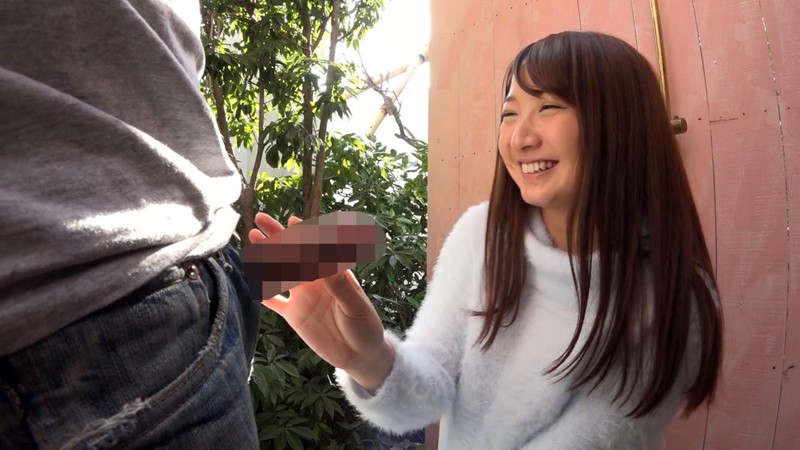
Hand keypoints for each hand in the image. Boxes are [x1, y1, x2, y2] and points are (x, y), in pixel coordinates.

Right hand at [248, 212, 394, 391]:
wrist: (360, 355)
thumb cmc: (365, 325)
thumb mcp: (355, 306)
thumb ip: (340, 286)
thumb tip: (327, 263)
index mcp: (332, 274)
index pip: (315, 249)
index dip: (304, 234)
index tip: (293, 221)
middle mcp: (314, 280)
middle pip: (292, 255)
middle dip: (277, 236)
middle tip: (261, 219)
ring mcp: (302, 296)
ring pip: (279, 272)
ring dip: (265, 256)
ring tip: (252, 238)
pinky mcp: (294, 315)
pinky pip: (273, 301)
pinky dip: (262, 292)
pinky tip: (249, 280)